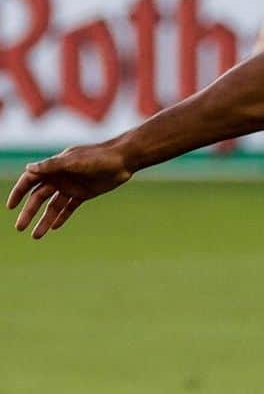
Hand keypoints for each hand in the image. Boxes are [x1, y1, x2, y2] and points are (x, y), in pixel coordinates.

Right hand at [7, 142, 132, 239]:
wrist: (122, 160)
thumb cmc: (98, 157)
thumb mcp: (74, 161)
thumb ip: (52, 165)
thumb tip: (28, 168)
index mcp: (53, 167)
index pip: (30, 181)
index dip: (18, 192)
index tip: (10, 207)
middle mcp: (59, 177)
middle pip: (38, 198)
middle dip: (28, 212)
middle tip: (19, 228)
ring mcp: (71, 186)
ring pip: (53, 206)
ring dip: (44, 220)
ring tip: (36, 236)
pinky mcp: (83, 194)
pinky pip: (69, 208)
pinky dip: (62, 217)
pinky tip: (54, 228)